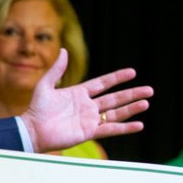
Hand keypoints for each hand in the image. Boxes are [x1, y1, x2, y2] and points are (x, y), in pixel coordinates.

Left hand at [20, 49, 152, 152]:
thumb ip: (56, 70)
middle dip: (132, 94)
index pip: (103, 83)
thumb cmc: (36, 109)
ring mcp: (89, 119)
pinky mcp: (89, 132)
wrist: (32, 130)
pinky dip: (125, 128)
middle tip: (150, 90)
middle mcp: (87, 106)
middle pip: (115, 98)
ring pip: (115, 113)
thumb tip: (63, 50)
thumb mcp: (45, 85)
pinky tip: (139, 125)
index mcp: (79, 93)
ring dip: (131, 108)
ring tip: (146, 102)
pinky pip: (110, 129)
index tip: (132, 72)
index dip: (117, 78)